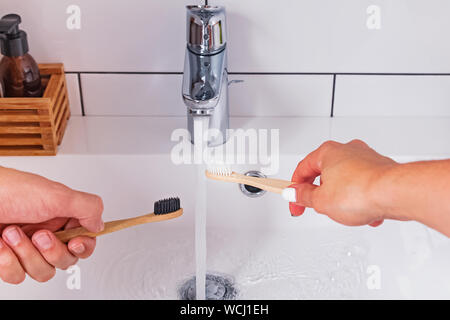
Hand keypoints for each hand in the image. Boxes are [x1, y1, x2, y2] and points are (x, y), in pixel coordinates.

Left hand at [0, 167, 103, 283]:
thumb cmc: (10, 191)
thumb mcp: (57, 195)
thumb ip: (88, 208)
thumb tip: (101, 225)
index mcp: (62, 217)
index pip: (85, 240)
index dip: (83, 246)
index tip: (75, 242)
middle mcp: (47, 233)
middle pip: (66, 260)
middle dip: (51, 251)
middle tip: (39, 235)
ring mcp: (26, 248)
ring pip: (42, 271)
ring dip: (25, 254)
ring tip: (12, 234)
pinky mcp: (7, 259)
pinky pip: (16, 275)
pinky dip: (7, 261)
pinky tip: (0, 244)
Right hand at [285, 140, 396, 226]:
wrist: (396, 193)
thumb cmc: (362, 190)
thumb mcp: (321, 201)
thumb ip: (304, 197)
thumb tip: (295, 193)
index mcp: (327, 152)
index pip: (302, 169)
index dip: (294, 189)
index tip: (294, 201)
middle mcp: (347, 150)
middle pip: (325, 173)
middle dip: (321, 194)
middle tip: (319, 207)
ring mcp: (366, 159)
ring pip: (346, 181)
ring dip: (343, 198)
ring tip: (346, 211)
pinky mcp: (381, 170)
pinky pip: (364, 187)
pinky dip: (362, 200)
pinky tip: (365, 213)